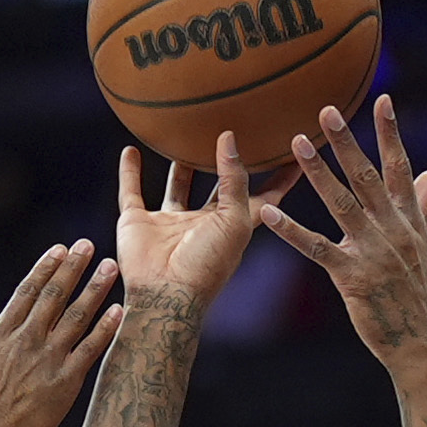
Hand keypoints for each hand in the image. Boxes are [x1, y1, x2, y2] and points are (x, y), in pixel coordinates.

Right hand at [0, 241, 123, 426]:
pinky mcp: (65, 382)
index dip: (45, 268)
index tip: (60, 249)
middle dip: (73, 267)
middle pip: (54, 295)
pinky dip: (106, 329)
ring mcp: (47, 359)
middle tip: (89, 246)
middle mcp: (26, 340)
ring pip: (76, 316)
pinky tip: (120, 311)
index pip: (27, 291)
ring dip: (95, 289)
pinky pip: (90, 350)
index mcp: (0, 335)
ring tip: (111, 268)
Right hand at [110, 134, 287, 309]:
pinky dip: (129, 172)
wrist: (164, 295)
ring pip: (178, 186)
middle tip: (235, 131)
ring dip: (180, 164)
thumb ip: (234, 179)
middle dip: (226, 163)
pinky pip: (132, 191)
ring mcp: (171, 223)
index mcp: (234, 226)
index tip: (297, 150)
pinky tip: (130, 150)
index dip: (281, 176)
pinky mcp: (139, 223)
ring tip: (185, 134)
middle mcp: (204, 223)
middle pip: (218, 187)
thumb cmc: (206, 265)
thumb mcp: (233, 220)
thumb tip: (229, 139)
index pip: (264, 196)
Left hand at [261, 96, 426, 370]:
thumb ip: (423, 205)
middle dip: (347, 142)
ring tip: (297, 144)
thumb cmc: (418, 293)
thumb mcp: (425, 245)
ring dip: (318, 173)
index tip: (382, 99)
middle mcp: (393, 229)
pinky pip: (317, 248)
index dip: (390, 133)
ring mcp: (373, 252)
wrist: (420, 341)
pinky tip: (270, 213)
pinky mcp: (352, 277)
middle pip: (367, 177)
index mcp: (409, 219)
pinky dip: (292, 231)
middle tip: (326, 110)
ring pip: (342, 204)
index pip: (399, 167)